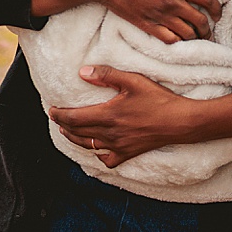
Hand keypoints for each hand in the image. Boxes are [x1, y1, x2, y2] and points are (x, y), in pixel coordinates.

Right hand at [36, 0, 220, 42]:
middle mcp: (171, 2)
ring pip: (187, 34)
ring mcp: (159, 16)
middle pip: (200, 21)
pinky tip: (178, 39)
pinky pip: (169, 39)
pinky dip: (177, 42)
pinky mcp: (147, 26)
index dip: (217, 9)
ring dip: (194, 37)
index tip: (218, 15)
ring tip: (196, 37)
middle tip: (208, 30)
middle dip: (208, 28)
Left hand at [49, 65, 231, 166]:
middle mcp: (110, 134)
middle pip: (77, 133)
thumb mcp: (133, 80)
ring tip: (69, 131)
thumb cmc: (158, 99)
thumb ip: (107, 75)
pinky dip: (97, 154)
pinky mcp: (129, 153)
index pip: (73, 118)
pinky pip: (107, 159)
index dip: (59, 115)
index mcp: (108, 115)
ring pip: (88, 146)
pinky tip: (96, 148)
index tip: (51, 109)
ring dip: (75, 138)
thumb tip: (83, 72)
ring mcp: (119, 146)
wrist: (180, 121)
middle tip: (57, 118)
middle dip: (63, 125)